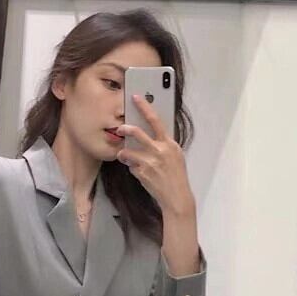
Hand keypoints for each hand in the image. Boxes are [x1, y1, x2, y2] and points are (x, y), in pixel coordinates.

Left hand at [114, 94, 195, 216]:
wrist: (176, 197)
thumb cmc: (176, 177)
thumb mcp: (176, 156)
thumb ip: (164, 145)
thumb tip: (152, 135)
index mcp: (169, 144)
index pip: (155, 120)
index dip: (144, 107)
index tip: (136, 98)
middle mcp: (159, 151)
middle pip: (137, 132)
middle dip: (125, 128)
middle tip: (120, 128)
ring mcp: (150, 162)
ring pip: (128, 151)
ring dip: (123, 153)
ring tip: (124, 156)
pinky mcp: (142, 173)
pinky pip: (131, 166)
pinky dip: (131, 168)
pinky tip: (138, 172)